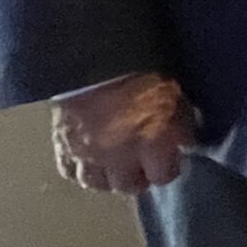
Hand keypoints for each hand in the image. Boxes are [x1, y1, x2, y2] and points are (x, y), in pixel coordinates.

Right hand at [51, 73, 196, 192]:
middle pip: (128, 186)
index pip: (164, 177)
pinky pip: (69, 170)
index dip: (168, 168)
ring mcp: (88, 155)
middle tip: (141, 166)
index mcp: (154, 145)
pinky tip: (87, 160)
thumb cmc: (144, 72)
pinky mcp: (62, 146)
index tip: (169, 159)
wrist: (95, 59)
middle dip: (137, 178)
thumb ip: (181, 124)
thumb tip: (184, 142)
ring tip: (113, 167)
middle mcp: (120, 158)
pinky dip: (79, 168)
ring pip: (96, 184)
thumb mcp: (176, 96)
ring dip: (107, 178)